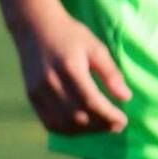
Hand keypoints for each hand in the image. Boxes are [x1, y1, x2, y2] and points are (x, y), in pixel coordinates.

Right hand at [14, 5, 130, 133]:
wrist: (35, 27)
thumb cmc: (70, 35)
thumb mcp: (95, 47)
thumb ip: (110, 73)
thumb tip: (126, 98)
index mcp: (69, 67)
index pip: (91, 102)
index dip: (108, 116)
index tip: (123, 120)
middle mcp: (51, 82)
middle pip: (77, 117)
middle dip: (100, 126)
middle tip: (116, 125)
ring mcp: (38, 91)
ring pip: (63, 124)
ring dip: (85, 131)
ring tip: (101, 126)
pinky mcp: (31, 96)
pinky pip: (49, 123)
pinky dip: (67, 130)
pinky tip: (81, 126)